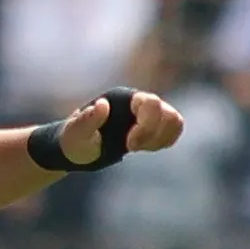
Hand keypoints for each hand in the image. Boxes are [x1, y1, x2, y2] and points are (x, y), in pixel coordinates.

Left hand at [58, 90, 184, 166]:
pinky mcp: (152, 126)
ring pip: (174, 121)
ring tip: (138, 148)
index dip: (147, 126)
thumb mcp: (75, 134)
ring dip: (160, 139)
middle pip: (168, 113)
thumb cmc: (75, 141)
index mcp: (123, 99)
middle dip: (153, 135)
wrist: (77, 149)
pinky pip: (173, 130)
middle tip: (131, 148)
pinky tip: (144, 148)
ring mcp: (147, 114)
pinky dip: (164, 142)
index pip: (151, 103)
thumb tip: (102, 105)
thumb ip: (86, 121)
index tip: (129, 145)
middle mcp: (139, 102)